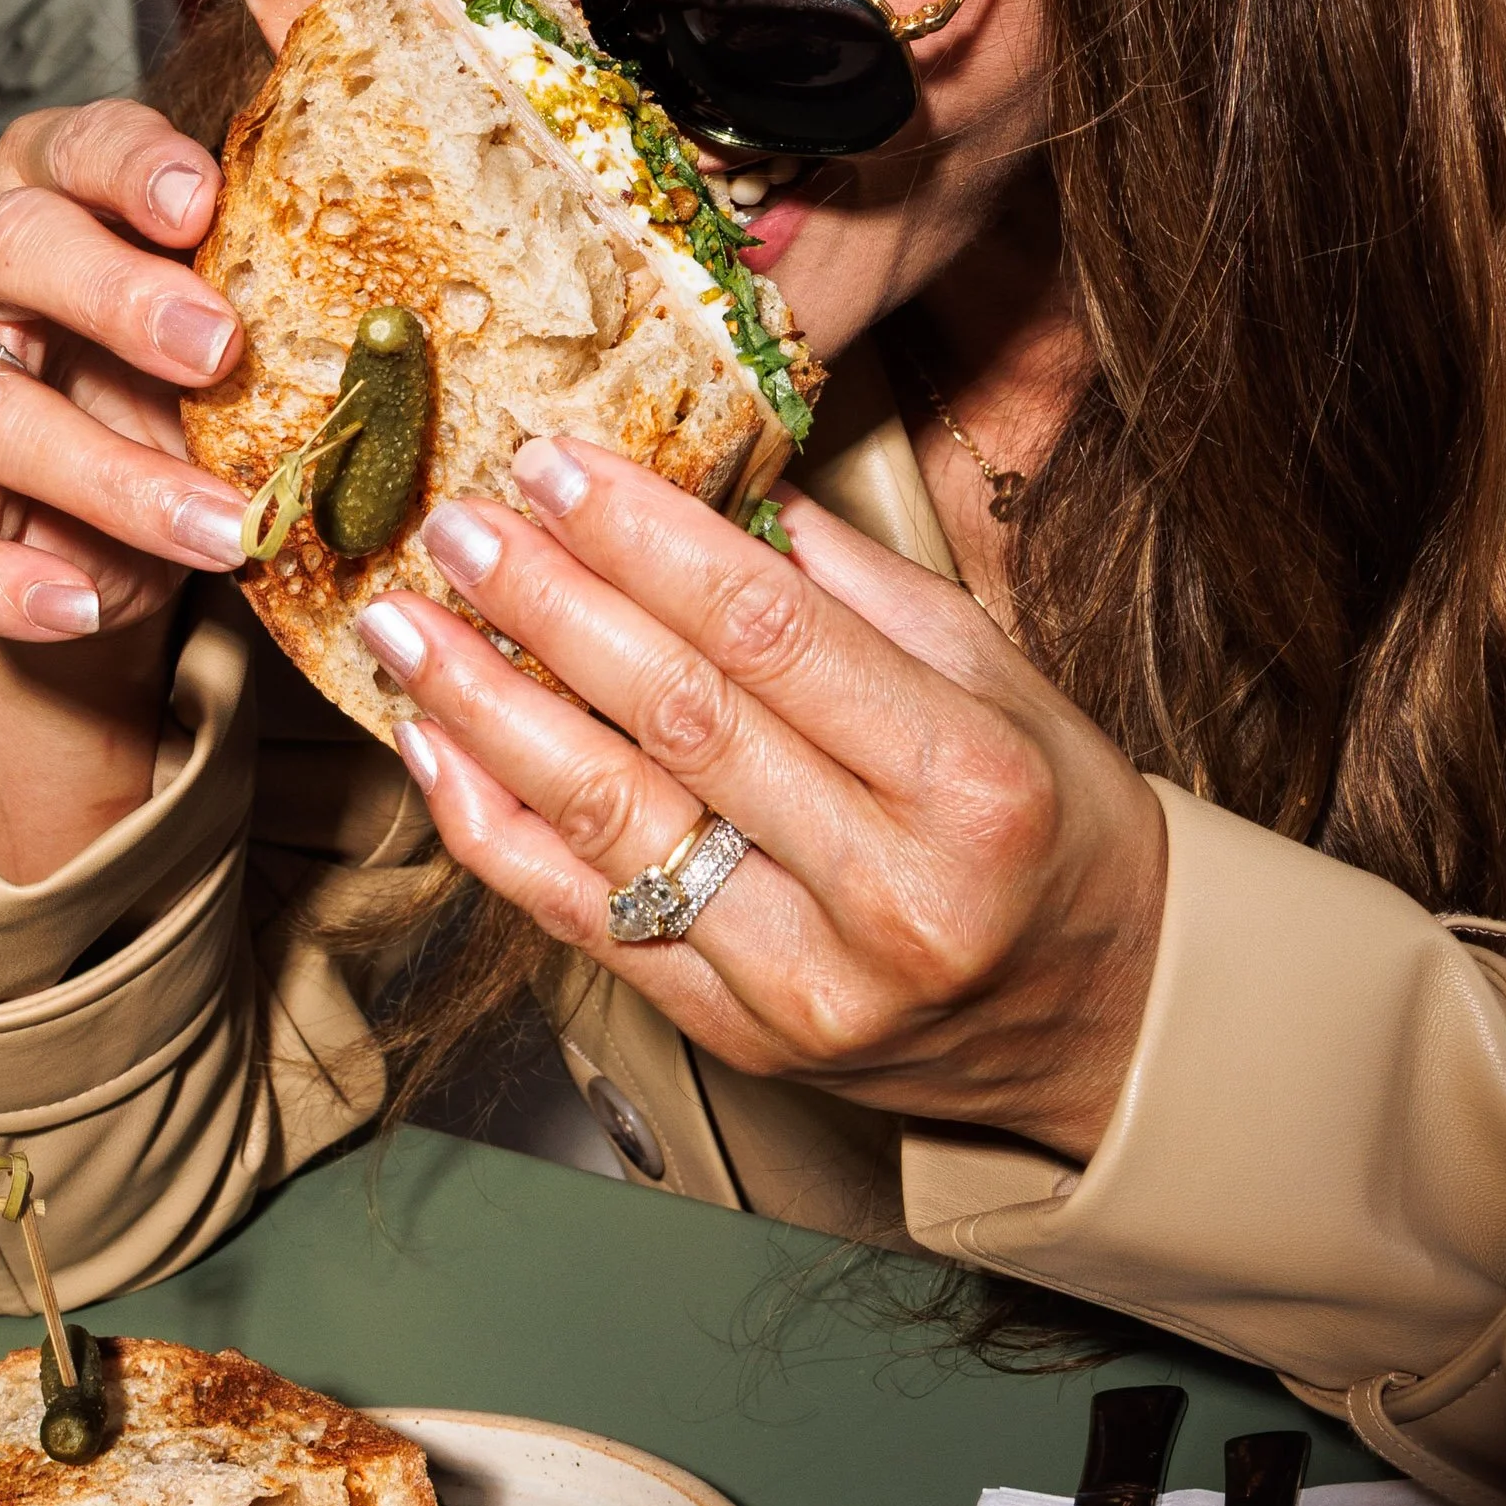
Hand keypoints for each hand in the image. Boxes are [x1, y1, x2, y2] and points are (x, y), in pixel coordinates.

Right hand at [0, 100, 249, 640]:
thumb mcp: (232, 320)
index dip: (133, 166)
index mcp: (56, 196)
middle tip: (219, 349)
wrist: (117, 518)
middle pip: (13, 248)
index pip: (76, 147)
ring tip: (224, 529)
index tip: (205, 202)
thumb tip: (388, 251)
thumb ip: (275, 274)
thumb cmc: (177, 379)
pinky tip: (80, 604)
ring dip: (114, 477)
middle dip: (117, 295)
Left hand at [357, 439, 1167, 1162]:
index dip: (647, 542)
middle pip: (679, 719)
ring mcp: (808, 984)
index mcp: (971, 781)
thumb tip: (716, 476)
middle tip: (457, 526)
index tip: (555, 467)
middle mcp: (892, 893)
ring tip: (406, 627)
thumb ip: (861, 587)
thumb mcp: (1003, 681)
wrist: (1099, 1020)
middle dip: (548, 606)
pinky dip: (493, 833)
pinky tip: (433, 751)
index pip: (773, 634)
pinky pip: (586, 923)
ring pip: (611, 824)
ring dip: (486, 713)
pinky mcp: (742, 1039)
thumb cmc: (1053, 827)